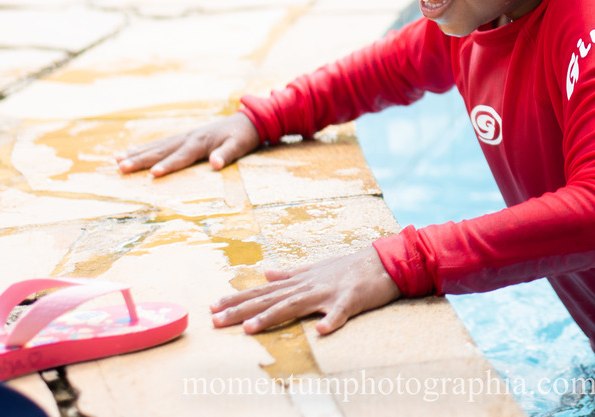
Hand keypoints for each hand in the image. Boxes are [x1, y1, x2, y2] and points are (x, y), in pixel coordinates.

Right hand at [115, 112, 260, 176]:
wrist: (245, 120)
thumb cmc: (241, 136)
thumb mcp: (239, 146)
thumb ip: (227, 154)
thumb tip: (216, 164)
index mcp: (200, 143)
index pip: (180, 157)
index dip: (167, 166)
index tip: (152, 174)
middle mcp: (187, 138)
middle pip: (160, 151)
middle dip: (140, 160)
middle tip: (121, 167)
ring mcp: (182, 137)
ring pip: (155, 146)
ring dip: (136, 153)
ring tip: (116, 160)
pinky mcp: (181, 137)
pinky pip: (158, 144)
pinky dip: (142, 148)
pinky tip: (128, 151)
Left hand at [211, 247, 400, 334]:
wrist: (382, 262)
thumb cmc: (348, 268)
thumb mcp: (315, 269)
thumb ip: (290, 273)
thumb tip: (266, 272)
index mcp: (299, 281)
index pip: (262, 291)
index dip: (237, 299)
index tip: (212, 307)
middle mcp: (308, 285)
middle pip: (270, 299)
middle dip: (242, 310)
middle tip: (216, 320)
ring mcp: (327, 292)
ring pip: (295, 305)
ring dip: (272, 316)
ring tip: (250, 329)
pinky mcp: (349, 300)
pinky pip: (340, 312)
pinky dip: (331, 320)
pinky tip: (322, 331)